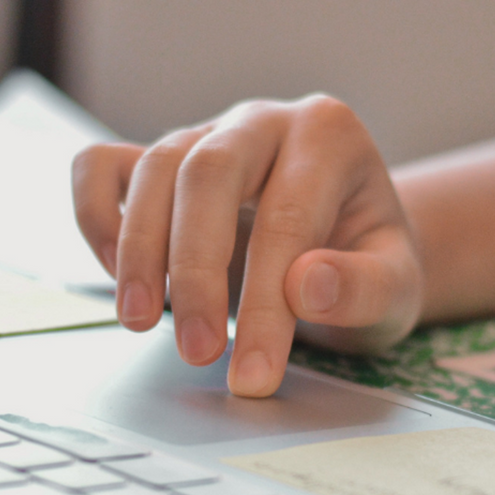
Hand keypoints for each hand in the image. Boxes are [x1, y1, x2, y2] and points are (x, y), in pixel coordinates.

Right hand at [72, 95, 423, 396]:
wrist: (347, 251)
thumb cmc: (368, 266)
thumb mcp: (397, 289)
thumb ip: (364, 288)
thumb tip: (306, 286)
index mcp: (329, 136)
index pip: (288, 218)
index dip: (265, 303)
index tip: (253, 373)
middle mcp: (262, 121)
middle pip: (208, 173)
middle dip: (196, 269)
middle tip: (197, 352)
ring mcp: (203, 133)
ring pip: (153, 168)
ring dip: (138, 250)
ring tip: (140, 323)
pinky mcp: (158, 160)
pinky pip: (101, 166)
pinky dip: (96, 216)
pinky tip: (116, 274)